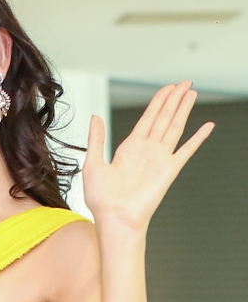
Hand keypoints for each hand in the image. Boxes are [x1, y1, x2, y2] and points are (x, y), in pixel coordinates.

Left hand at [82, 83, 213, 235]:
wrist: (115, 220)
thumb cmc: (102, 200)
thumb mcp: (93, 164)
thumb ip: (97, 139)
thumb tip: (95, 116)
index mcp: (130, 148)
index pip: (148, 118)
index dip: (158, 101)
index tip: (168, 88)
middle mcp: (147, 151)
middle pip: (164, 117)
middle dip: (174, 99)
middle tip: (186, 82)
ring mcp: (160, 159)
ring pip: (175, 127)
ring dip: (184, 109)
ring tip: (192, 93)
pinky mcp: (169, 170)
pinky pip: (187, 150)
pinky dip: (198, 138)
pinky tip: (208, 126)